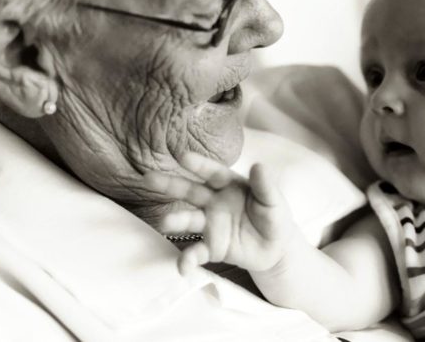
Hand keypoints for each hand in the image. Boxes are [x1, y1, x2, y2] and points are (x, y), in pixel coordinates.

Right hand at [145, 153, 296, 273]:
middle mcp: (215, 202)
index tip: (183, 157)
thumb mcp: (274, 201)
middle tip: (149, 178)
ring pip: (190, 221)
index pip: (213, 173)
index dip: (199, 165)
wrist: (276, 249)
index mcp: (230, 185)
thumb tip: (259, 165)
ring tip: (165, 222)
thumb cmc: (274, 216)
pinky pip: (197, 253)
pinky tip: (182, 266)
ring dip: (177, 221)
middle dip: (170, 185)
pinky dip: (188, 259)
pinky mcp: (212, 248)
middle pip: (191, 191)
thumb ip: (265, 186)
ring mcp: (211, 225)